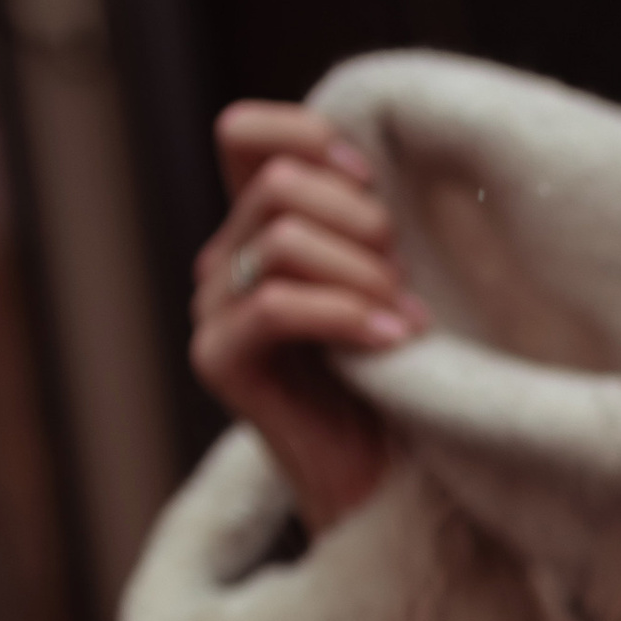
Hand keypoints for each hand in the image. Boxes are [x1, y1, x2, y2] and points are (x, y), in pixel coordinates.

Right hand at [190, 102, 429, 532]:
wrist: (387, 485)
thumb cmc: (399, 380)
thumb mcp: (387, 280)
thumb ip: (366, 222)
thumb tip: (379, 163)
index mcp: (259, 230)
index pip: (243, 134)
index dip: (308, 137)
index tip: (374, 181)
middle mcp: (225, 262)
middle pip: (277, 184)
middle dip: (358, 222)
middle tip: (404, 279)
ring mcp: (214, 311)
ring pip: (283, 243)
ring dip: (362, 274)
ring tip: (407, 318)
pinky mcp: (219, 360)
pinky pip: (276, 306)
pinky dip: (345, 315)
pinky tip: (393, 339)